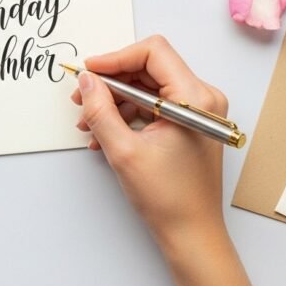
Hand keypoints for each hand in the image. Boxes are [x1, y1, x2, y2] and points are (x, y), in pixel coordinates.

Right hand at [71, 35, 253, 285]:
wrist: (191, 233)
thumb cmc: (169, 198)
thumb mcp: (124, 151)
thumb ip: (100, 110)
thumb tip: (86, 81)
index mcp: (195, 98)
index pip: (153, 52)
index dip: (116, 57)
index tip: (89, 71)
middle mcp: (203, 97)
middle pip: (149, 67)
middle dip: (112, 81)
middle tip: (82, 97)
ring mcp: (198, 110)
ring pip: (148, 86)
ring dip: (116, 99)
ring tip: (89, 122)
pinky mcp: (190, 122)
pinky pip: (154, 104)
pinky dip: (127, 112)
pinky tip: (105, 133)